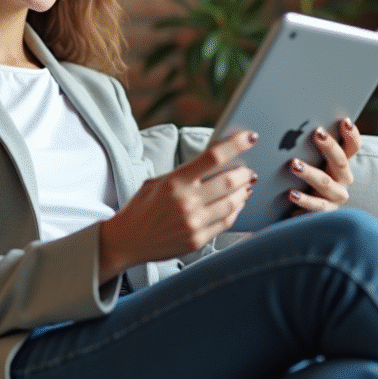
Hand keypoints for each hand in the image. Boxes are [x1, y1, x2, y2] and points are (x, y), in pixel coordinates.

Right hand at [97, 130, 257, 281]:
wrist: (127, 241)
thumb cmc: (142, 208)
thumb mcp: (156, 182)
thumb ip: (184, 173)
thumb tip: (216, 162)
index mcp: (174, 182)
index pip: (213, 157)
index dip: (236, 144)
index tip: (250, 137)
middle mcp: (186, 202)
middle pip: (230, 181)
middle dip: (245, 172)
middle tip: (249, 168)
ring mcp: (194, 223)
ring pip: (233, 202)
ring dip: (244, 191)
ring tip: (246, 184)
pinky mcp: (198, 240)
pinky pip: (227, 222)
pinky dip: (236, 210)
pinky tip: (237, 202)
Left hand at [286, 117, 360, 214]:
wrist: (307, 209)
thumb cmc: (309, 178)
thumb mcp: (313, 161)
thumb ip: (309, 147)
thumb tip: (295, 127)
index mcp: (342, 163)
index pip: (352, 146)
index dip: (351, 134)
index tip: (344, 120)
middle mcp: (343, 179)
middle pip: (340, 161)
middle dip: (329, 146)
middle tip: (316, 133)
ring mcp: (335, 197)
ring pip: (325, 183)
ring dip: (310, 173)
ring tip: (294, 164)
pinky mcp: (325, 212)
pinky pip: (315, 207)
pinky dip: (304, 200)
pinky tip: (292, 194)